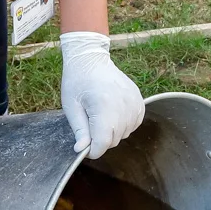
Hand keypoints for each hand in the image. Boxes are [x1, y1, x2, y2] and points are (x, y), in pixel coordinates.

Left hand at [59, 32, 144, 158]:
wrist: (91, 59)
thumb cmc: (77, 80)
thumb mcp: (71, 106)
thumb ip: (79, 129)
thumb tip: (82, 150)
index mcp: (103, 106)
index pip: (103, 142)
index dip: (93, 150)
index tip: (85, 148)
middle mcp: (123, 104)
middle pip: (114, 140)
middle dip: (101, 140)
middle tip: (89, 127)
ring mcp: (134, 102)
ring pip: (125, 133)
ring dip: (112, 133)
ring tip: (100, 117)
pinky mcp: (139, 100)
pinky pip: (135, 124)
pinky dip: (124, 125)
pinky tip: (113, 115)